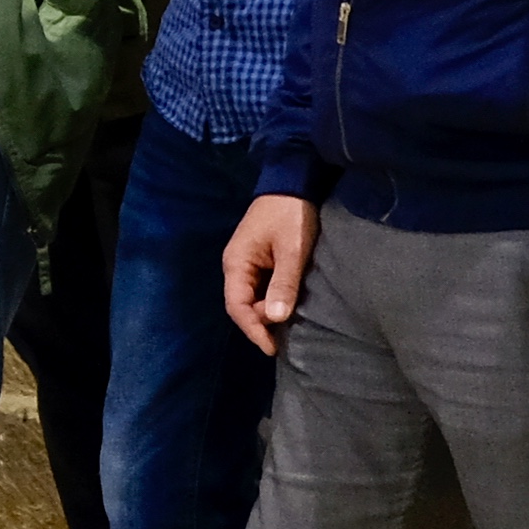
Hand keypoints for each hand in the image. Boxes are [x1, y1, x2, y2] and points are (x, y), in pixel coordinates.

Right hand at [224, 196, 314, 352]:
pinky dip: (272, 301)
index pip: (238, 306)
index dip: (254, 329)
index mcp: (236, 263)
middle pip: (243, 305)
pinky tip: (287, 307)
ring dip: (267, 313)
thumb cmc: (291, 214)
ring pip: (252, 298)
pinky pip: (261, 288)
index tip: (272, 347)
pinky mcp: (259, 260)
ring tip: (288, 326)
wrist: (292, 180)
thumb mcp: (292, 249)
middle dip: (261, 324)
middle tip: (285, 338)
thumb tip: (275, 318)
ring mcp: (247, 263)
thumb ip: (284, 283)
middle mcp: (236, 266)